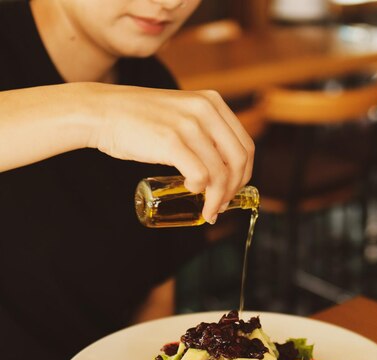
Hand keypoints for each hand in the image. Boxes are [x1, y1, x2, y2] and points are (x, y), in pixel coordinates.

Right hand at [89, 84, 254, 222]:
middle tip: (220, 206)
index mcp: (212, 103)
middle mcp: (205, 110)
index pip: (245, 146)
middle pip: (238, 161)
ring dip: (217, 198)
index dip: (244, 175)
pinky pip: (200, 175)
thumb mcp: (181, 114)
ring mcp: (188, 125)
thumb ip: (202, 131)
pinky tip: (191, 190)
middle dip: (234, 190)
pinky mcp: (171, 141)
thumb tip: (219, 169)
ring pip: (220, 172)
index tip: (231, 192)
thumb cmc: (138, 120)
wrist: (102, 112)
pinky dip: (201, 189)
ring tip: (207, 210)